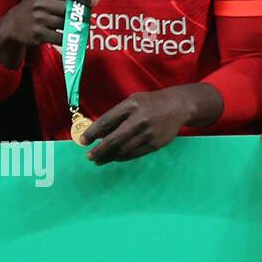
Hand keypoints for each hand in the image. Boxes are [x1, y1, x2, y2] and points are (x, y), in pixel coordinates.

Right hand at [0, 0, 97, 68]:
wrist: (12, 25)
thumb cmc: (36, 6)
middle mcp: (39, 2)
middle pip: (69, 8)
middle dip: (79, 13)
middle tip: (84, 16)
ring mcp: (38, 19)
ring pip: (67, 23)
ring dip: (73, 26)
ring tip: (73, 24)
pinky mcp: (38, 34)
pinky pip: (62, 37)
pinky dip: (67, 37)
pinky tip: (66, 34)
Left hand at [80, 84, 220, 163]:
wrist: (179, 106)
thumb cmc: (151, 103)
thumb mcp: (133, 101)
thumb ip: (117, 115)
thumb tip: (98, 133)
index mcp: (131, 106)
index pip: (106, 122)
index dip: (91, 133)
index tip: (82, 141)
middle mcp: (139, 120)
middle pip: (113, 140)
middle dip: (98, 150)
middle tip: (89, 156)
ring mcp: (148, 133)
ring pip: (123, 150)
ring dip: (109, 157)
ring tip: (99, 160)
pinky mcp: (155, 144)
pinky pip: (135, 154)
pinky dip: (122, 157)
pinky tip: (116, 157)